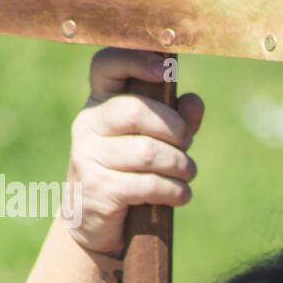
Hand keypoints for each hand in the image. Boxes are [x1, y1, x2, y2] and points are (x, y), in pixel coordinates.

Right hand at [65, 48, 204, 254]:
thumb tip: (194, 101)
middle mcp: (88, 123)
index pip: (106, 65)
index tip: (166, 70)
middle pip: (136, 112)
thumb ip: (177, 119)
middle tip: (188, 145)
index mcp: (101, 102)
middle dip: (175, 129)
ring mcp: (87, 156)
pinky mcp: (97, 188)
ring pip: (147, 152)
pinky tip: (181, 195)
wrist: (96, 221)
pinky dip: (174, 191)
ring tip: (187, 174)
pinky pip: (146, 184)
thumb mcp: (156, 141)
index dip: (135, 60)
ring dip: (180, 165)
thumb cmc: (131, 172)